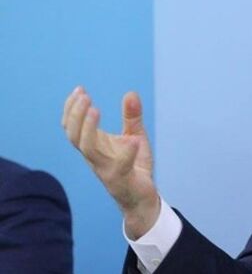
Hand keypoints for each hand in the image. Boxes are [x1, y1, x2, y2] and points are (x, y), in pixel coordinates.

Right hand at [61, 86, 158, 238]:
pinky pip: (120, 166)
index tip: (79, 89)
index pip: (72, 127)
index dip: (71, 109)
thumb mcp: (135, 136)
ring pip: (88, 149)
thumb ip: (131, 117)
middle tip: (84, 96)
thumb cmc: (135, 166)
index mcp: (94, 146)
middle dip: (75, 115)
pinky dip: (127, 151)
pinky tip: (133, 139)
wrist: (142, 199)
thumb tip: (130, 93)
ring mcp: (106, 169)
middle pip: (74, 136)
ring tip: (95, 110)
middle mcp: (95, 157)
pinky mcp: (121, 179)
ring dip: (88, 128)